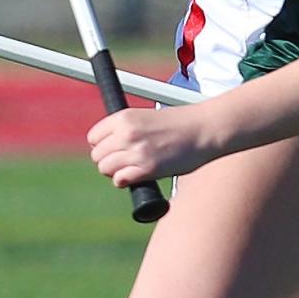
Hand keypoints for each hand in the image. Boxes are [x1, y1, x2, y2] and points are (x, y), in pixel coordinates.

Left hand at [87, 104, 223, 187]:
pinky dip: (125, 180)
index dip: (102, 145)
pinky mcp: (147, 169)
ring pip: (105, 169)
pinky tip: (137, 175)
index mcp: (125, 117)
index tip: (113, 149)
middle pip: (97, 155)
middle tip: (125, 161)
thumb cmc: (180, 123)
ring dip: (116, 172)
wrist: (205, 128)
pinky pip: (119, 180)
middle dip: (108, 160)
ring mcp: (137, 151)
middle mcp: (127, 133)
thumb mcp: (147, 117)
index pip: (94, 137)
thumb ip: (126, 129)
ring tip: (133, 168)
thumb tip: (109, 148)